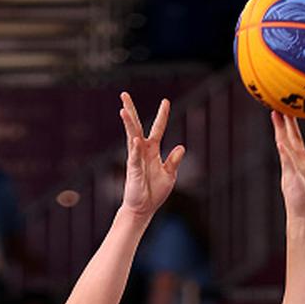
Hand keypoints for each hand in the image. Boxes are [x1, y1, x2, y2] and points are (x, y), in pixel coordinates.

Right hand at [119, 92, 184, 219]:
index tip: (165, 101)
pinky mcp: (134, 171)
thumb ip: (174, 161)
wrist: (143, 209)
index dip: (162, 116)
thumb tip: (181, 147)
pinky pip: (135, 158)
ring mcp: (136, 160)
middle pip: (136, 127)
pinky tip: (135, 140)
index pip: (157, 129)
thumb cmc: (154, 192)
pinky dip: (135, 149)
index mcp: (152, 151)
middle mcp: (142, 151)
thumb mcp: (169, 175)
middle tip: (124, 94)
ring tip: (123, 109)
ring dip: (128, 124)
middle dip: (131, 110)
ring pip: (131, 137)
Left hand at [271, 112, 304, 224]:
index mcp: (290, 160)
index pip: (284, 137)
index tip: (276, 107)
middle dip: (297, 119)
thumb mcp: (290, 178)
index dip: (280, 123)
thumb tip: (280, 141)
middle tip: (298, 100)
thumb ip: (287, 160)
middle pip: (299, 134)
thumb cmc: (295, 201)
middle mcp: (302, 160)